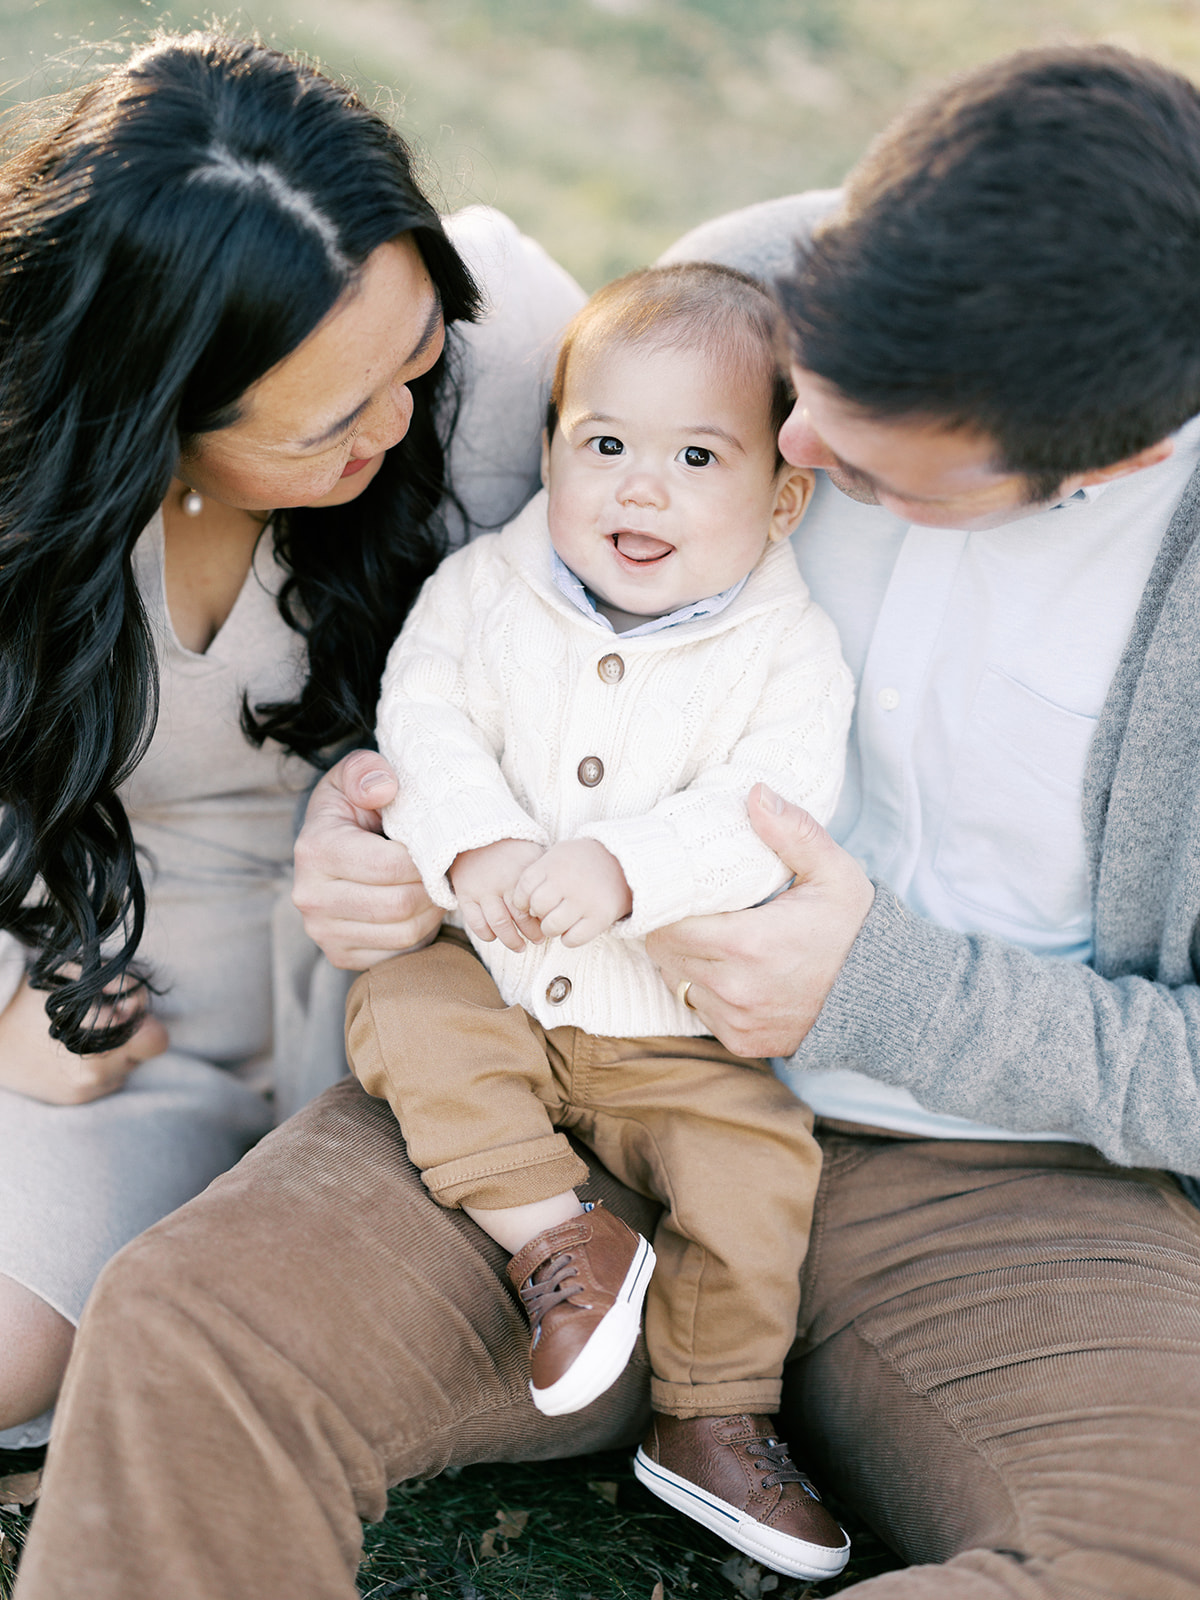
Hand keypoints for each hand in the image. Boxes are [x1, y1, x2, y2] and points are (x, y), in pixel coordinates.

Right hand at [0, 975, 168, 1104]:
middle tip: (100, 1020)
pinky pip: (105, 1082)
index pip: (156, 1040)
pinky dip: (98, 1068)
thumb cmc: (36, 995)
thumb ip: (122, 987)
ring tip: (81, 1036)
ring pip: (124, 1069)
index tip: (126, 1011)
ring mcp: (85, 1090)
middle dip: (129, 1035)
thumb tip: (139, 1004)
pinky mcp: (74, 1100)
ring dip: (114, 1053)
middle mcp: (97, 1071)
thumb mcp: (81, 978)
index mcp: (101, 1038)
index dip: (144, 1021)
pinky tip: (72, 1054)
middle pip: (141, 1053)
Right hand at [292, 750, 442, 969]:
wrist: (331, 846)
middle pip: (400, 904)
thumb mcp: (355, 775)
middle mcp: (311, 896)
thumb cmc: (354, 807)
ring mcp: (322, 932)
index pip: (389, 866)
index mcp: (315, 849)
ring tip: (435, 887)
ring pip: (404, 933)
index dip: (427, 860)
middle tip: (447, 872)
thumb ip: (367, 770)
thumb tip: (383, 788)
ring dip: (432, 912)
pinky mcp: (339, 956)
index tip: (441, 848)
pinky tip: (418, 909)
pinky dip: (420, 934)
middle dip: (434, 889)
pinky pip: (398, 954)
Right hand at [450, 839, 546, 951]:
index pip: (535, 905)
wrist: (475, 837)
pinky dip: (486, 934)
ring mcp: (482, 890)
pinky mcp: (465, 895)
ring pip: (498, 924)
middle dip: (531, 934)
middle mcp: (501, 882)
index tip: (549, 927)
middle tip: (539, 940)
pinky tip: (495, 937)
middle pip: (519, 918)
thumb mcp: (531, 855)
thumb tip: (562, 899)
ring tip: (520, 947)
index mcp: (520, 873)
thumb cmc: (511, 850)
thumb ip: (545, 875)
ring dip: (511, 940)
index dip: (543, 920)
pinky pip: (476, 922)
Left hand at [512, 839, 632, 947]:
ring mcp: (585, 900)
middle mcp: (568, 882)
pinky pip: (572, 940)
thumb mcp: (559, 855)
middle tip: (548, 911)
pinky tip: (574, 928)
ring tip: (560, 921)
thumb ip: (538, 874)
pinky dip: (569, 938)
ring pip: (551, 927)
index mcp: (554, 864)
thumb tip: (519, 904)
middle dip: (538, 913)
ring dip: (551, 929)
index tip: (531, 901)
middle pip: (537, 908)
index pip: (524, 888)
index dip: (522, 900)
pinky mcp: (600, 917)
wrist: (624, 862)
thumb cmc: (582, 862)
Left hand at [646, 784, 874, 1057]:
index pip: (667, 923)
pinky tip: (728, 970)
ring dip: (682, 959)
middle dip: (669, 927)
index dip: (667, 903)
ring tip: (708, 936)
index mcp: (749, 943)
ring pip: (675, 981)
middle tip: (691, 908)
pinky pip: (698, 1010)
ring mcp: (737, 1019)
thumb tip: (755, 793)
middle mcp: (736, 988)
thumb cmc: (853, 927)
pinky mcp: (741, 1041)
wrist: (883, 997)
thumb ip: (792, 831)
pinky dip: (703, 990)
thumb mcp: (832, 871)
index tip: (678, 889)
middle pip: (664, 952)